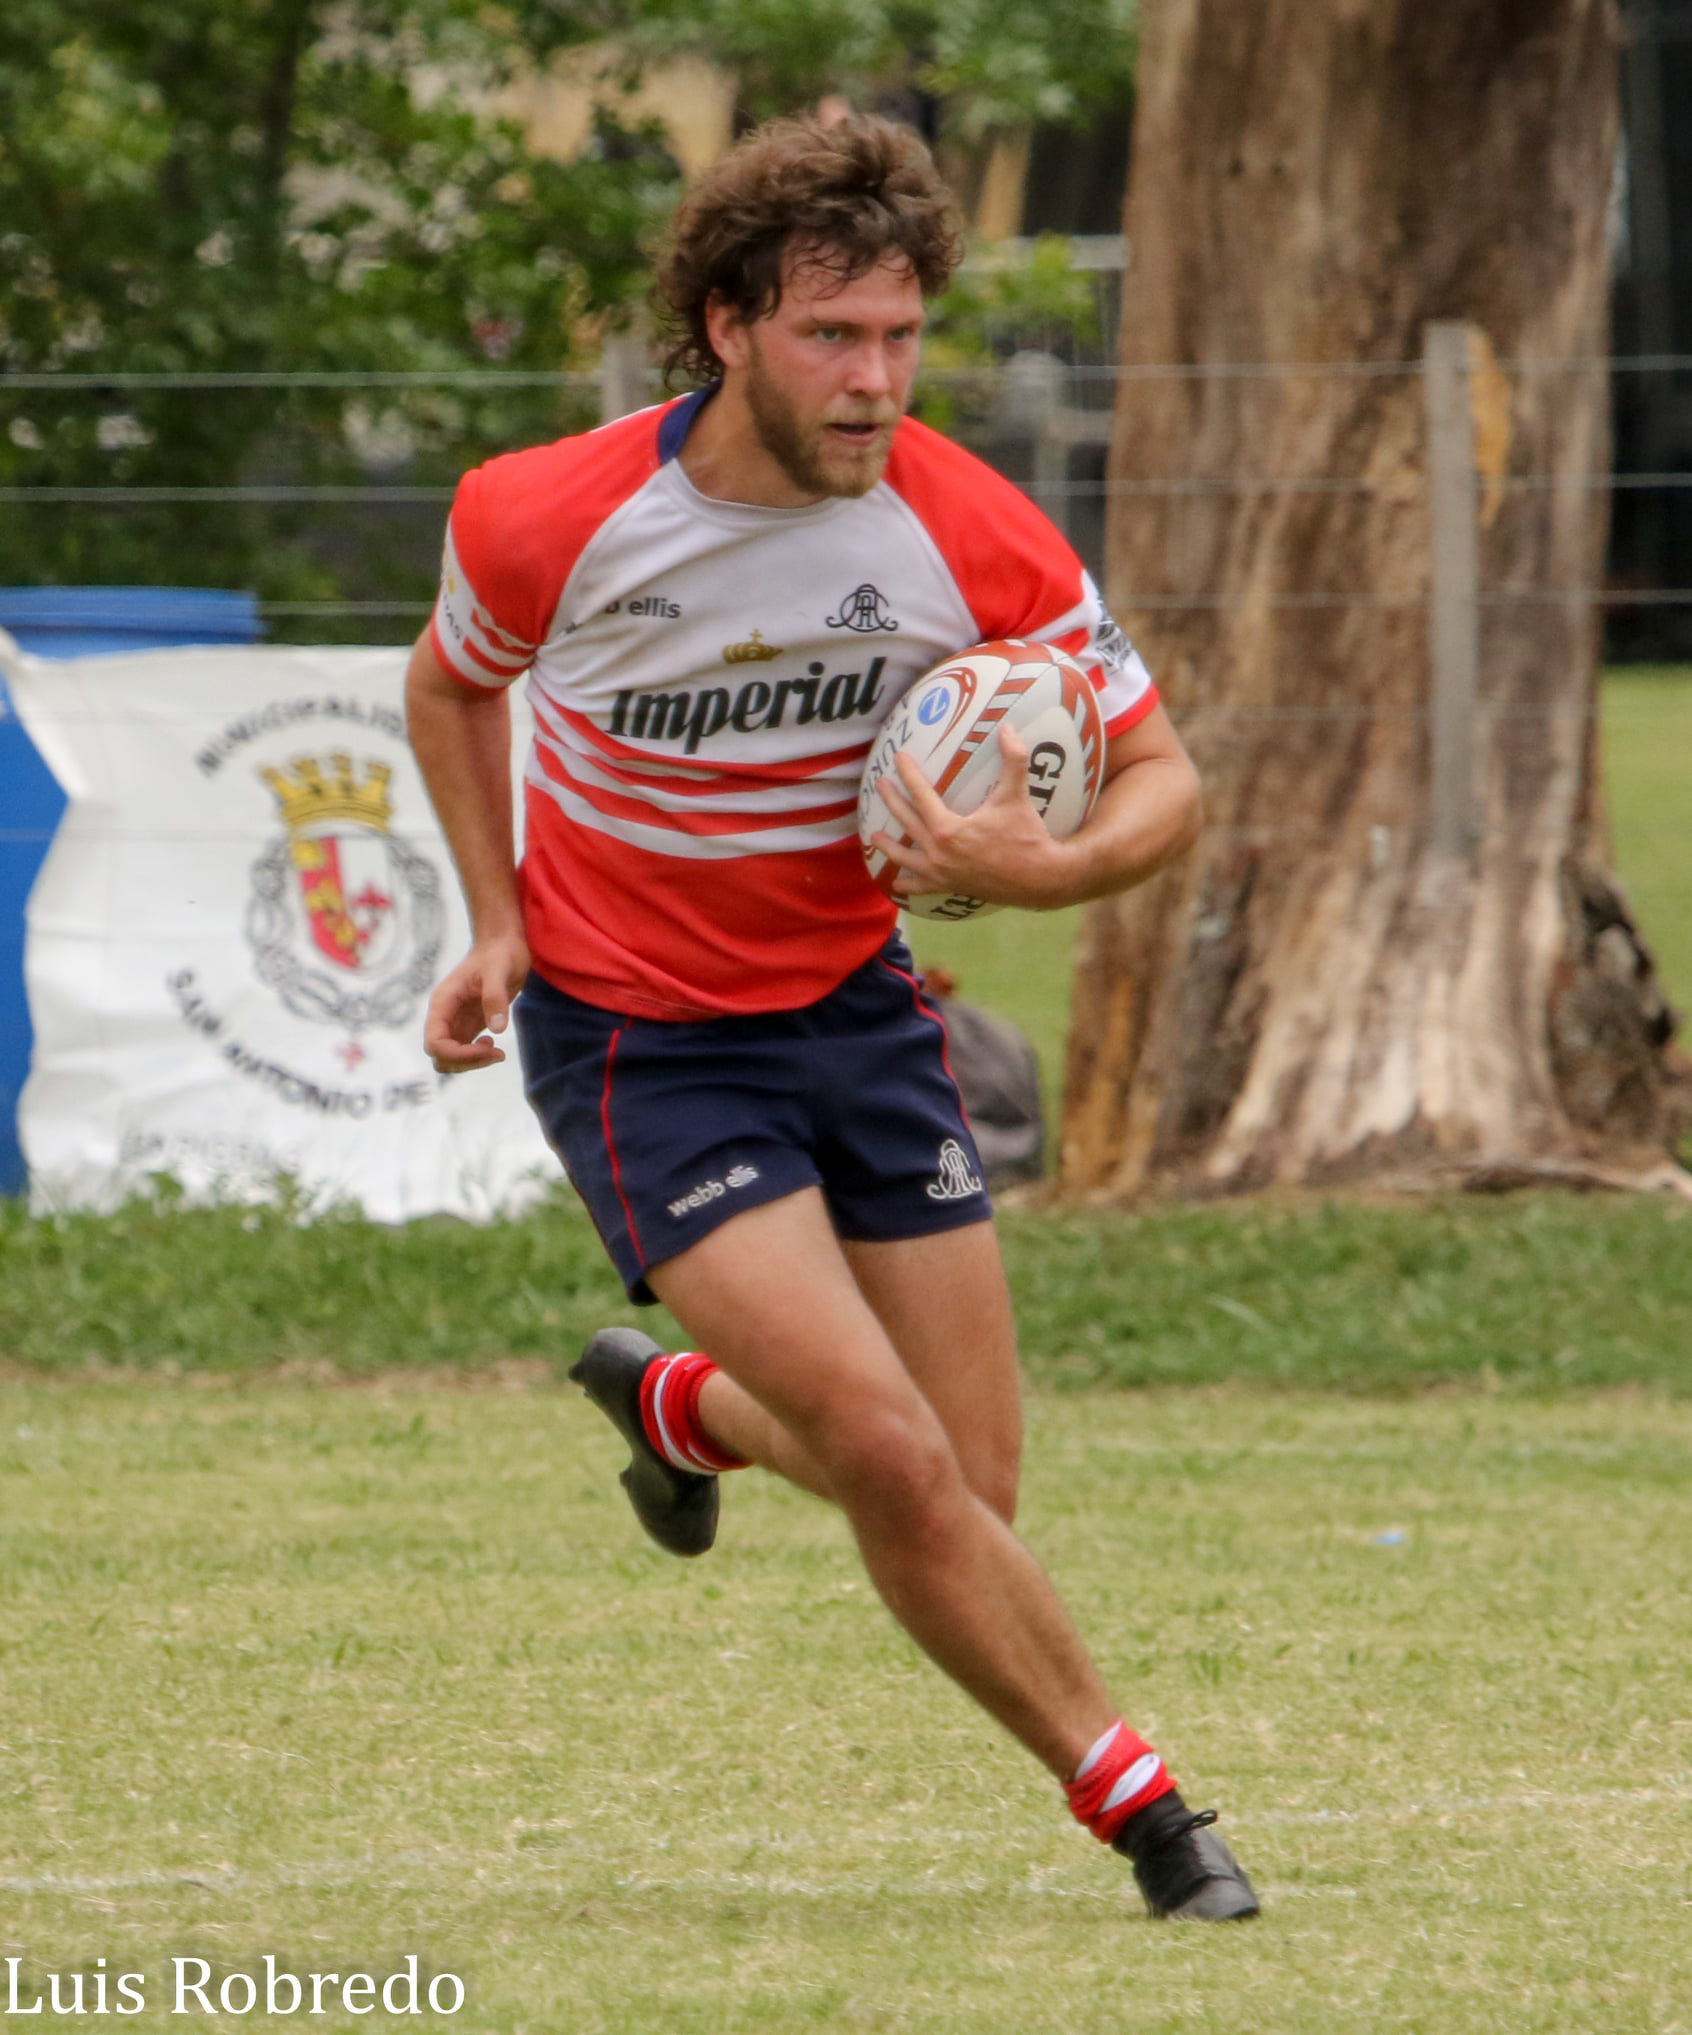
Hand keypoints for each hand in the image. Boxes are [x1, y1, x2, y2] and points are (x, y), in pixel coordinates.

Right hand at [424, 932, 530, 1072]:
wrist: (503, 945)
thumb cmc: (499, 953)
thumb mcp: (499, 970)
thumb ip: (495, 998)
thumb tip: (496, 1030)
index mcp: (443, 1003)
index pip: (435, 1043)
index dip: (458, 1054)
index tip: (488, 1047)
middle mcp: (444, 1015)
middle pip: (440, 1056)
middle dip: (467, 1062)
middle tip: (497, 1052)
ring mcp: (455, 1022)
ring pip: (450, 1059)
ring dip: (472, 1063)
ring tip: (497, 1051)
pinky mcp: (468, 1026)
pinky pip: (463, 1053)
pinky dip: (477, 1058)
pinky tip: (494, 1046)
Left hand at [872, 723, 1068, 909]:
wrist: (1039, 879)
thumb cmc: (1026, 837)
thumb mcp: (1016, 796)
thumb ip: (1013, 759)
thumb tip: (1009, 727)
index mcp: (947, 829)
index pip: (921, 795)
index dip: (909, 774)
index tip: (898, 758)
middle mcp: (938, 853)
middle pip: (907, 822)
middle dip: (892, 802)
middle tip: (879, 785)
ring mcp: (942, 873)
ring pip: (906, 859)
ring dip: (889, 847)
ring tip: (875, 837)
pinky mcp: (951, 888)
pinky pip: (922, 888)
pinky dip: (908, 886)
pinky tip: (897, 884)